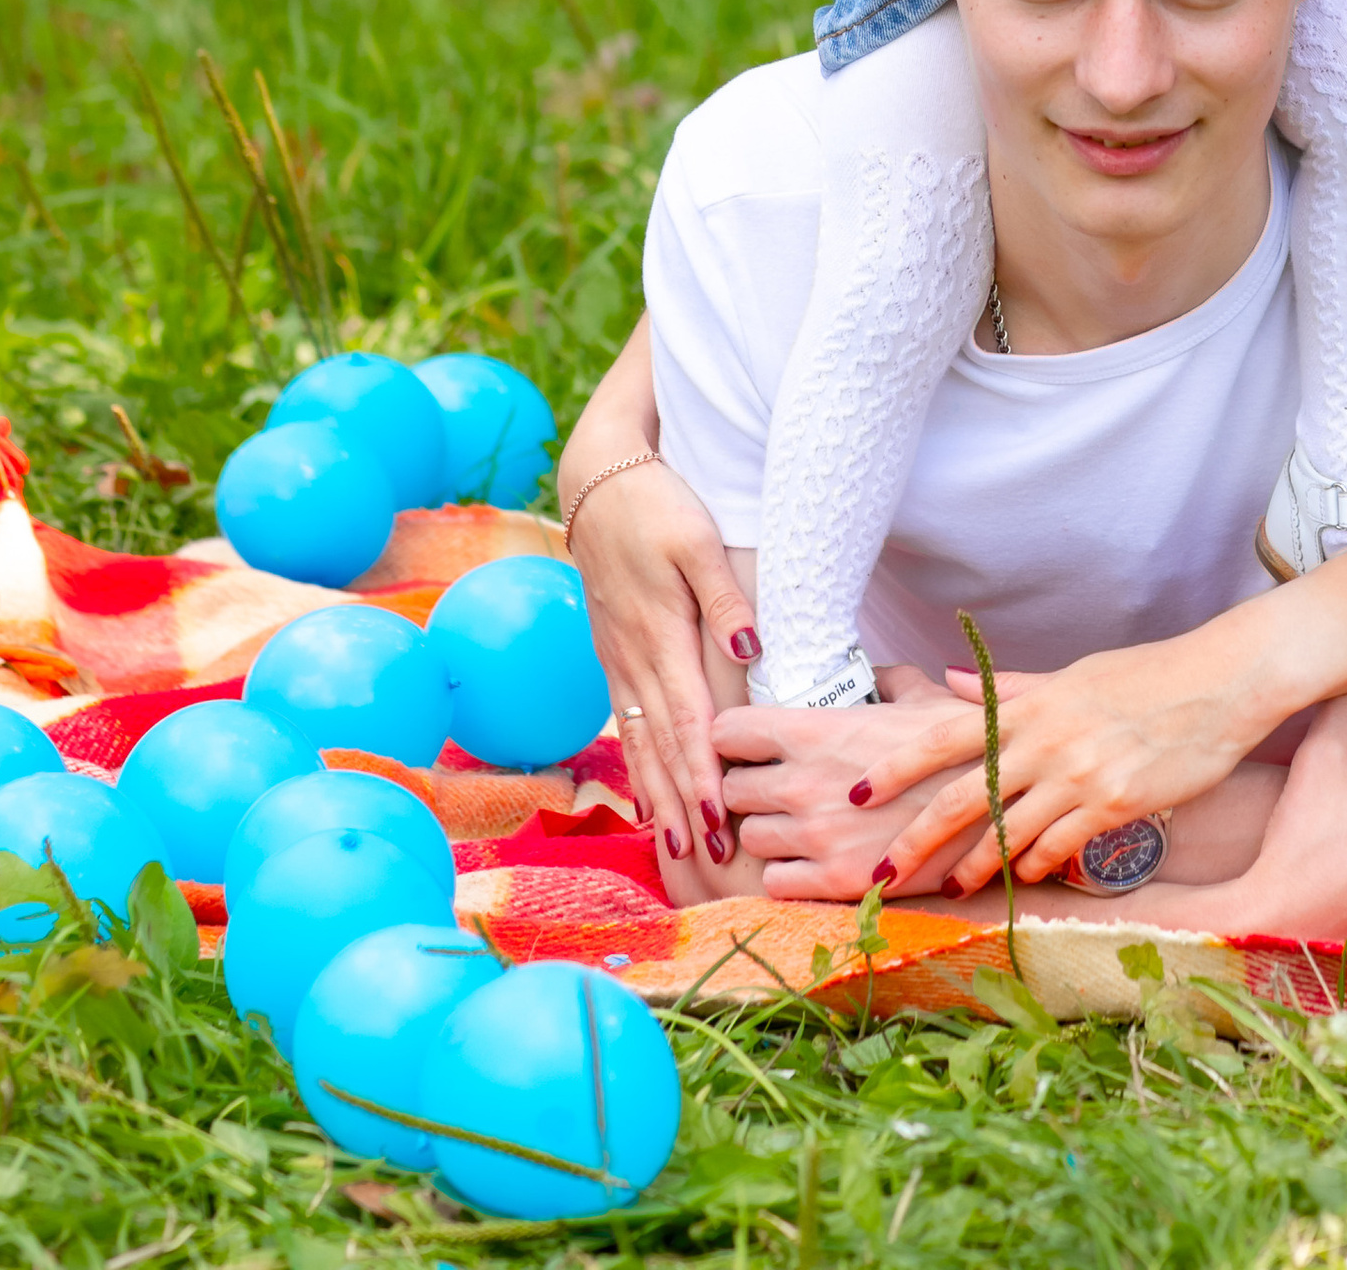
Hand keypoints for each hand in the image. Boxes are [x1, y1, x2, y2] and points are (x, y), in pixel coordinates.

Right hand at [565, 458, 754, 880]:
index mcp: (660, 636)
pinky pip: (624, 724)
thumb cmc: (657, 507)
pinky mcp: (612, 656)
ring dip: (658, 797)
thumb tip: (749, 652)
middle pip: (660, 746)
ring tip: (677, 849)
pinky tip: (646, 796)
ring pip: (638, 742)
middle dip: (683, 806)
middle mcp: (634, 660)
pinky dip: (636, 767)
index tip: (717, 821)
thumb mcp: (697, 540)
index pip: (686, 721)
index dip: (701, 775)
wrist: (598, 485)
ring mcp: (617, 661)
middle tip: (706, 861)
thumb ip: (724, 599)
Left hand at [720, 670, 968, 900]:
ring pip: (750, 839)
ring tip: (799, 826)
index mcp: (816, 730)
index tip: (750, 747)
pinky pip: (773, 883)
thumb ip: (891, 680)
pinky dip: (787, 874)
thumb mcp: (926, 699)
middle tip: (777, 790)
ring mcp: (815, 836)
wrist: (1000, 812)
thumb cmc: (966, 746)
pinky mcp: (834, 883)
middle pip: (730, 791)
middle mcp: (803, 783)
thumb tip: (880, 673)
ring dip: (769, 833)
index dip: (734, 739)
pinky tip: (814, 861)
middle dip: (749, 789)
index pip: (725, 732)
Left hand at [848, 615, 1271, 892]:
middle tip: (881, 873)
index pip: (946, 733)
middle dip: (916, 839)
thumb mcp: (1075, 675)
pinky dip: (1033, 864)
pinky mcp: (1114, 804)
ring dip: (974, 865)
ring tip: (953, 885)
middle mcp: (1047, 738)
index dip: (896, 765)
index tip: (856, 792)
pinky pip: (1057, 847)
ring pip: (1006, 832)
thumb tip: (947, 681)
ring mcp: (1081, 774)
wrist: (1221, 682)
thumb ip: (1011, 689)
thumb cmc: (1149, 675)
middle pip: (963, 796)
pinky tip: (1024, 875)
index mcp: (1033, 703)